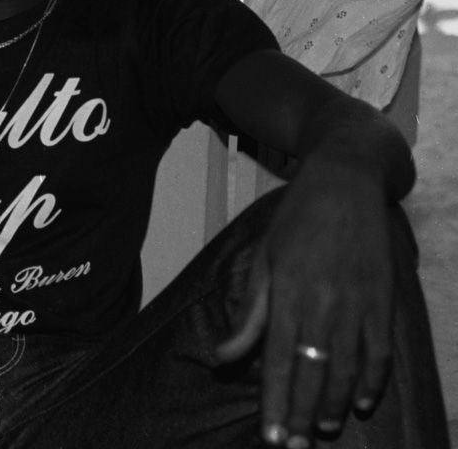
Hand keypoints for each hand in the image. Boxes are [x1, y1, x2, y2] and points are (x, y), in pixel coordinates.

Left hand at [216, 164, 393, 447]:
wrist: (344, 182)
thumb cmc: (295, 220)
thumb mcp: (263, 258)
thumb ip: (250, 313)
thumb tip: (223, 356)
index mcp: (288, 290)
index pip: (280, 359)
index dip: (276, 401)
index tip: (272, 437)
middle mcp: (324, 302)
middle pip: (314, 372)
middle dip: (303, 414)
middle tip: (295, 446)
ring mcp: (357, 302)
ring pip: (348, 369)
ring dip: (336, 405)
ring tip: (322, 431)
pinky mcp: (383, 299)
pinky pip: (380, 351)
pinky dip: (373, 380)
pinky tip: (363, 402)